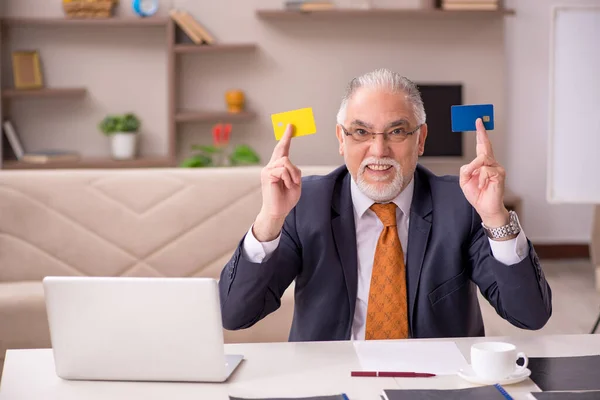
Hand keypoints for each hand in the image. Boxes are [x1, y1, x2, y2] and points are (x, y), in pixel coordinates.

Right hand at [253, 124, 301, 240]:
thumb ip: (294, 172)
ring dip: (293, 173)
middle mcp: (271, 166)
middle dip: (286, 137)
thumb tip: (290, 165)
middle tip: (291, 126)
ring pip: (286, 161)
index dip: (286, 138)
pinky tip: (287, 185)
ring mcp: (268, 170)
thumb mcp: (295, 183)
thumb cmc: (286, 199)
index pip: (282, 150)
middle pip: (281, 149)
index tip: (290, 127)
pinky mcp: (267, 174)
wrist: (277, 211)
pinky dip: (289, 178)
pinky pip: (283, 170)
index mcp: (278, 168)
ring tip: (292, 184)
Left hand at [459, 118, 508, 227]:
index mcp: (482, 164)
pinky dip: (480, 178)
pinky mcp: (500, 174)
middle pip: (485, 146)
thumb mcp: (464, 181)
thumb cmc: (477, 194)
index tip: (478, 122)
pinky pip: (485, 170)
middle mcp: (491, 163)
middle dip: (482, 132)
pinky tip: (481, 186)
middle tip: (478, 121)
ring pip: (482, 159)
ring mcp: (497, 168)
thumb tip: (472, 164)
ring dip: (474, 169)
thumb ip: (466, 170)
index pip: (482, 146)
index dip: (481, 134)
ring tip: (473, 180)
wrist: (486, 208)